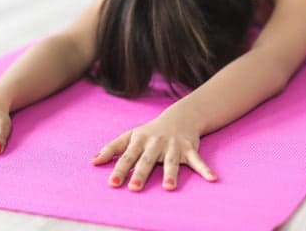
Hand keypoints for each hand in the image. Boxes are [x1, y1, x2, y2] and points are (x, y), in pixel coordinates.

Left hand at [90, 111, 217, 191]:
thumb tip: (92, 162)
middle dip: (141, 174)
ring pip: (171, 162)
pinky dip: (205, 170)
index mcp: (139, 141)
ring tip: (169, 188)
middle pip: (147, 160)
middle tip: (134, 188)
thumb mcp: (130, 136)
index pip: (127, 157)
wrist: (179, 117)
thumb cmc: (150, 131)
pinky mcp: (189, 149)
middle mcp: (155, 143)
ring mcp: (173, 146)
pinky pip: (198, 161)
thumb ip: (112, 149)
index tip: (112, 183)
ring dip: (171, 174)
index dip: (119, 169)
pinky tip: (212, 179)